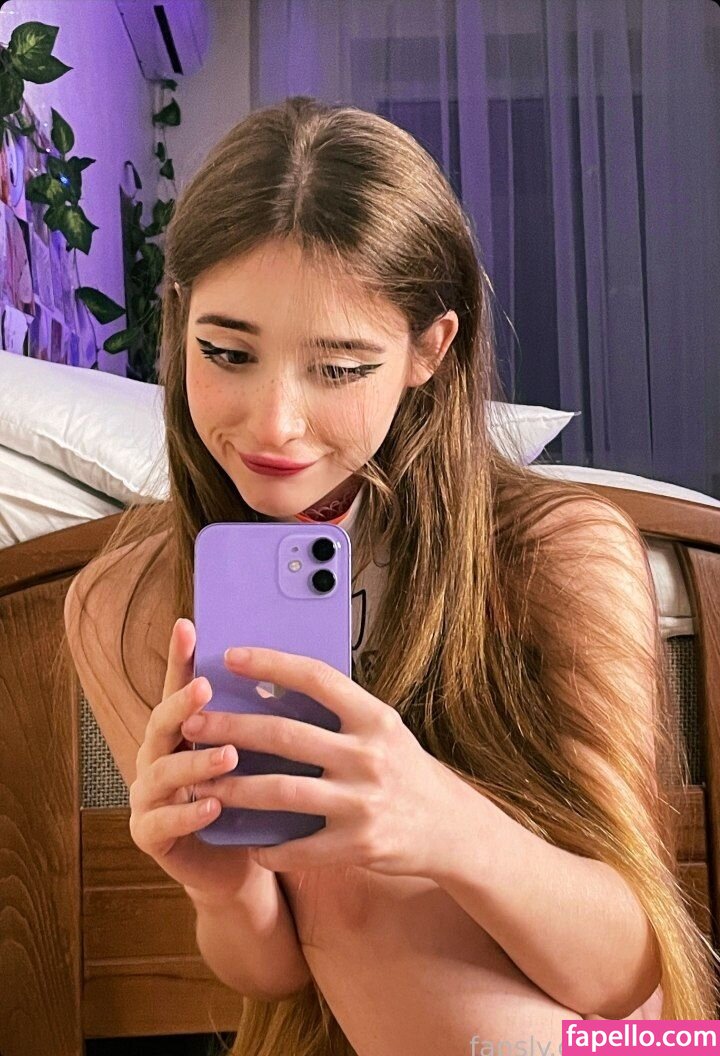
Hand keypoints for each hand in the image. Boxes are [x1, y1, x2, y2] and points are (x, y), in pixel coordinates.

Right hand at [128, 619, 264, 903]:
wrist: (240, 863)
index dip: (180, 657)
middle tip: (206, 687)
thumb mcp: (264, 754)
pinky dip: (188, 812)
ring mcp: (149, 795)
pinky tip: (212, 805)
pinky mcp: (150, 835)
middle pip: (162, 721)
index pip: (180, 684)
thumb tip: (298, 669)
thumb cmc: (254, 800)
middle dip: (183, 703)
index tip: (188, 625)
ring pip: (162, 771)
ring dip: (194, 761)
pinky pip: (163, 822)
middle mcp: (158, 754)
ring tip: (227, 754)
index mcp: (183, 728)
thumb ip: (266, 717)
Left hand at [183, 645, 457, 877]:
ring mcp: (362, 803)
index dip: (270, 664)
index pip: (316, 678)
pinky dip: (267, 845)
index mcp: (374, 718)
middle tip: (193, 722)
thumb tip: (275, 687)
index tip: (230, 656)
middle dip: (232, 728)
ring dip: (233, 787)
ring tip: (198, 781)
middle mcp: (368, 756)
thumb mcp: (383, 729)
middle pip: (285, 735)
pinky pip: (298, 847)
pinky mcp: (357, 845)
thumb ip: (339, 712)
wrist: (449, 828)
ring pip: (281, 792)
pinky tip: (245, 840)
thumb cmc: (405, 770)